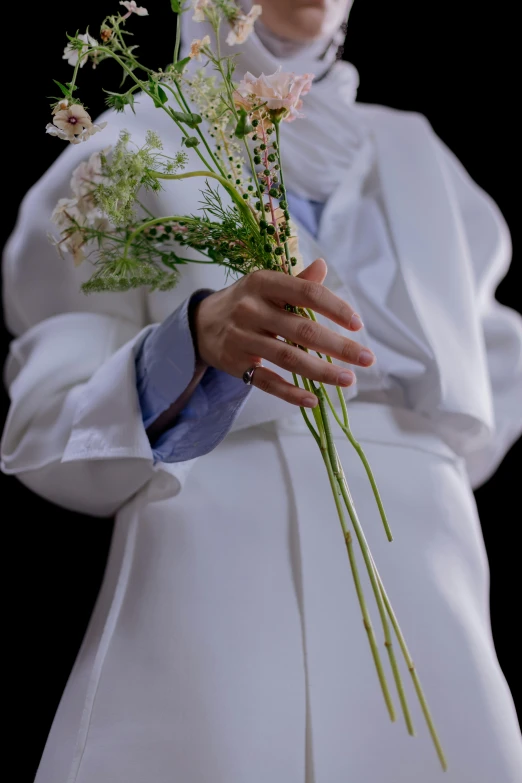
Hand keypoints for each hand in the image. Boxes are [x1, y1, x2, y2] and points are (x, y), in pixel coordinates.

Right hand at [192, 258, 374, 407]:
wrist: (200, 324)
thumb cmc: (245, 301)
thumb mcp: (266, 285)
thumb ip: (297, 281)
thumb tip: (323, 266)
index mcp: (263, 282)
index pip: (307, 293)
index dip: (335, 309)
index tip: (357, 325)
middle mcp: (250, 308)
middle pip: (302, 330)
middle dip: (339, 346)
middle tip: (367, 358)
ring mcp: (242, 338)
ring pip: (288, 358)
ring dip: (322, 372)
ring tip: (348, 379)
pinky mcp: (235, 364)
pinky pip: (267, 382)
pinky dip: (291, 393)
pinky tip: (313, 400)